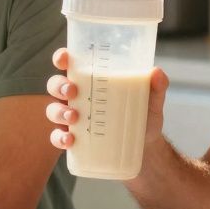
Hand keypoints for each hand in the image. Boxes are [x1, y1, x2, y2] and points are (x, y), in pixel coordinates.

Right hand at [44, 47, 168, 150]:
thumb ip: (156, 87)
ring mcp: (73, 119)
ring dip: (58, 112)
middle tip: (72, 91)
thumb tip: (156, 73)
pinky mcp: (74, 139)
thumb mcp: (152, 102)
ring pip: (53, 110)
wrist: (145, 150)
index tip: (63, 59)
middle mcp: (78, 97)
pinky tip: (69, 140)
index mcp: (92, 80)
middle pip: (56, 85)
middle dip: (59, 86)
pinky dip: (59, 138)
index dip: (61, 58)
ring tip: (74, 118)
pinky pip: (57, 137)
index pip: (71, 64)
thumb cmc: (144, 118)